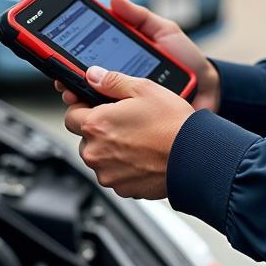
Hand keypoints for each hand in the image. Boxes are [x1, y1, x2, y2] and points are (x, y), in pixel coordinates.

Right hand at [54, 0, 220, 110]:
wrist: (212, 90)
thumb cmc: (188, 60)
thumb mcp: (164, 31)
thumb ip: (139, 16)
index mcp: (121, 62)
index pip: (88, 61)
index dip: (68, 57)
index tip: (55, 52)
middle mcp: (119, 84)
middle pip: (83, 85)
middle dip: (67, 80)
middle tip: (62, 77)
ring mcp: (127, 105)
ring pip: (94, 107)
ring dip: (80, 101)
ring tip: (74, 93)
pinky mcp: (137, 124)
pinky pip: (116, 124)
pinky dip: (104, 120)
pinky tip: (97, 114)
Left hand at [64, 65, 194, 198]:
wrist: (195, 157)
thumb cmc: (172, 124)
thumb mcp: (143, 89)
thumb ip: (111, 81)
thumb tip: (92, 76)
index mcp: (96, 125)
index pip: (70, 115)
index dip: (84, 108)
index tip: (98, 106)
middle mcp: (95, 153)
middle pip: (85, 138)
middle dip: (100, 130)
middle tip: (126, 122)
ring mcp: (107, 174)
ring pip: (100, 157)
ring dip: (112, 149)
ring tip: (139, 139)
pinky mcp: (122, 189)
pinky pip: (115, 174)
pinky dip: (125, 166)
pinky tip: (144, 155)